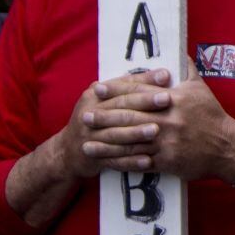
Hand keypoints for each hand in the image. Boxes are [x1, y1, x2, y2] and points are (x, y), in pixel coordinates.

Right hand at [54, 70, 176, 177]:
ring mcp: (89, 138)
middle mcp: (89, 115)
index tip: (165, 79)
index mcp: (94, 97)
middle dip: (144, 104)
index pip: (121, 88)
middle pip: (119, 109)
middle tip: (166, 100)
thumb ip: (131, 85)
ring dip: (137, 133)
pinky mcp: (92, 159)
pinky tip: (148, 161)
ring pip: (116, 135)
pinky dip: (131, 161)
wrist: (67, 151)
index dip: (144, 83)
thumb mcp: (106, 98)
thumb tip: (164, 73)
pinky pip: (114, 160)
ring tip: (157, 131)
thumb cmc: (96, 118)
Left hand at [86, 70, 234, 182]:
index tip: (97, 88)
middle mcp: (168, 119)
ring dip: (105, 142)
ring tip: (86, 142)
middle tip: (84, 116)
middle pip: (129, 116)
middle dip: (104, 116)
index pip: (138, 91)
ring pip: (130, 141)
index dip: (115, 89)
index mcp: (173, 98)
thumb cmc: (212, 115)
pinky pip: (138, 161)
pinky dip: (120, 161)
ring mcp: (166, 141)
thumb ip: (186, 68)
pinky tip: (106, 161)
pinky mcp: (166, 161)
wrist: (227, 146)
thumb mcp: (201, 87)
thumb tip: (177, 50)